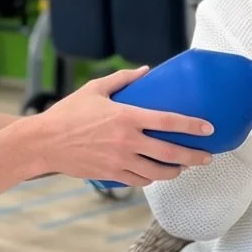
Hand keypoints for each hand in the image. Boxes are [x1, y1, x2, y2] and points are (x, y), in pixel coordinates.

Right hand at [34, 67, 214, 186]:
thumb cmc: (68, 113)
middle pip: (170, 152)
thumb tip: (145, 71)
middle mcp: (126, 140)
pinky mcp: (110, 174)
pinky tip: (156, 173)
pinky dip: (151, 178)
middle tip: (207, 157)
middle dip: (193, 156)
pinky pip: (139, 180)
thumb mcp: (94, 89)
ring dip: (175, 171)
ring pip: (157, 172)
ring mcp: (119, 160)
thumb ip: (122, 79)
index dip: (191, 126)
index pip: (167, 121)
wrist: (44, 142)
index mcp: (125, 116)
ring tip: (184, 167)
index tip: (208, 128)